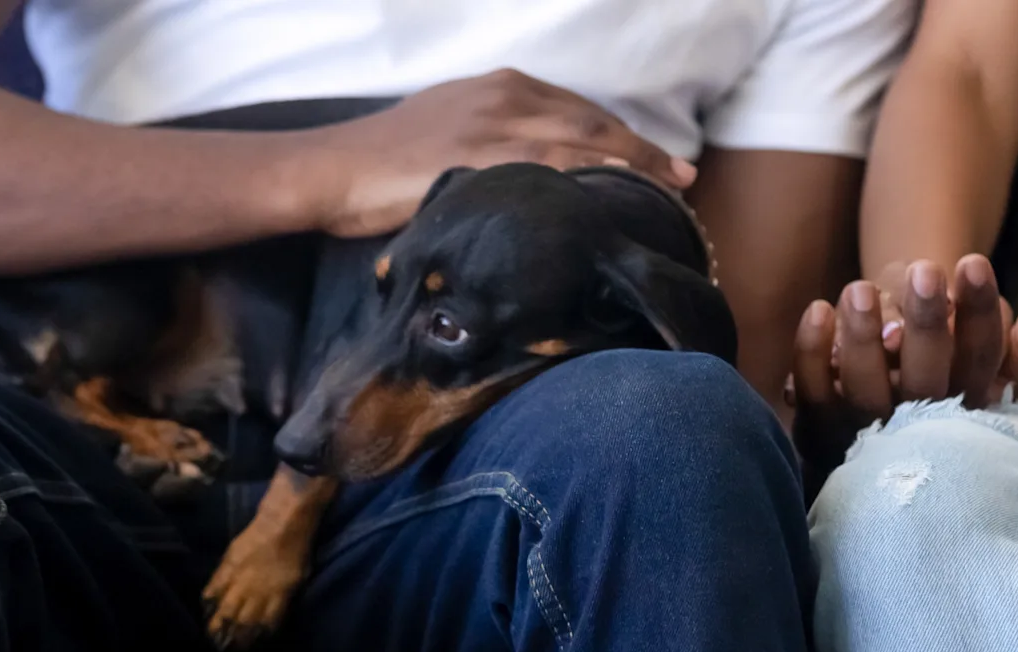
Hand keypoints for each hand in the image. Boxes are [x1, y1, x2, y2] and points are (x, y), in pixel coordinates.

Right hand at [297, 69, 697, 237]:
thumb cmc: (383, 164)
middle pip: (594, 124)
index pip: (581, 111)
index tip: (661, 162)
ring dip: (633, 168)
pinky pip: (552, 166)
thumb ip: (497, 146)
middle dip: (644, 152)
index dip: (626, 138)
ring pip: (583, 142)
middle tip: (684, 180)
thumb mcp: (451, 136)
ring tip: (669, 196)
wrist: (334, 169)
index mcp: (502, 87)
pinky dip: (592, 180)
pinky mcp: (483, 156)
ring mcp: (496, 123)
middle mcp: (507, 96)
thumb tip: (535, 180)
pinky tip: (618, 199)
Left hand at [789, 254, 1017, 475]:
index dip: (978, 312)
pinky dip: (811, 352)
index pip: (981, 361)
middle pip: (925, 376)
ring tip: (860, 287)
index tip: (972, 262)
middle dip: (926, 322)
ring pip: (863, 389)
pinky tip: (818, 308)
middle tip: (925, 269)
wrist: (884, 485)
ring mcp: (865, 435)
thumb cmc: (949, 414)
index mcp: (968, 415)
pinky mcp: (819, 434)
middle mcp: (918, 430)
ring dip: (861, 337)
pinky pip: (812, 393)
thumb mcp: (994, 385)